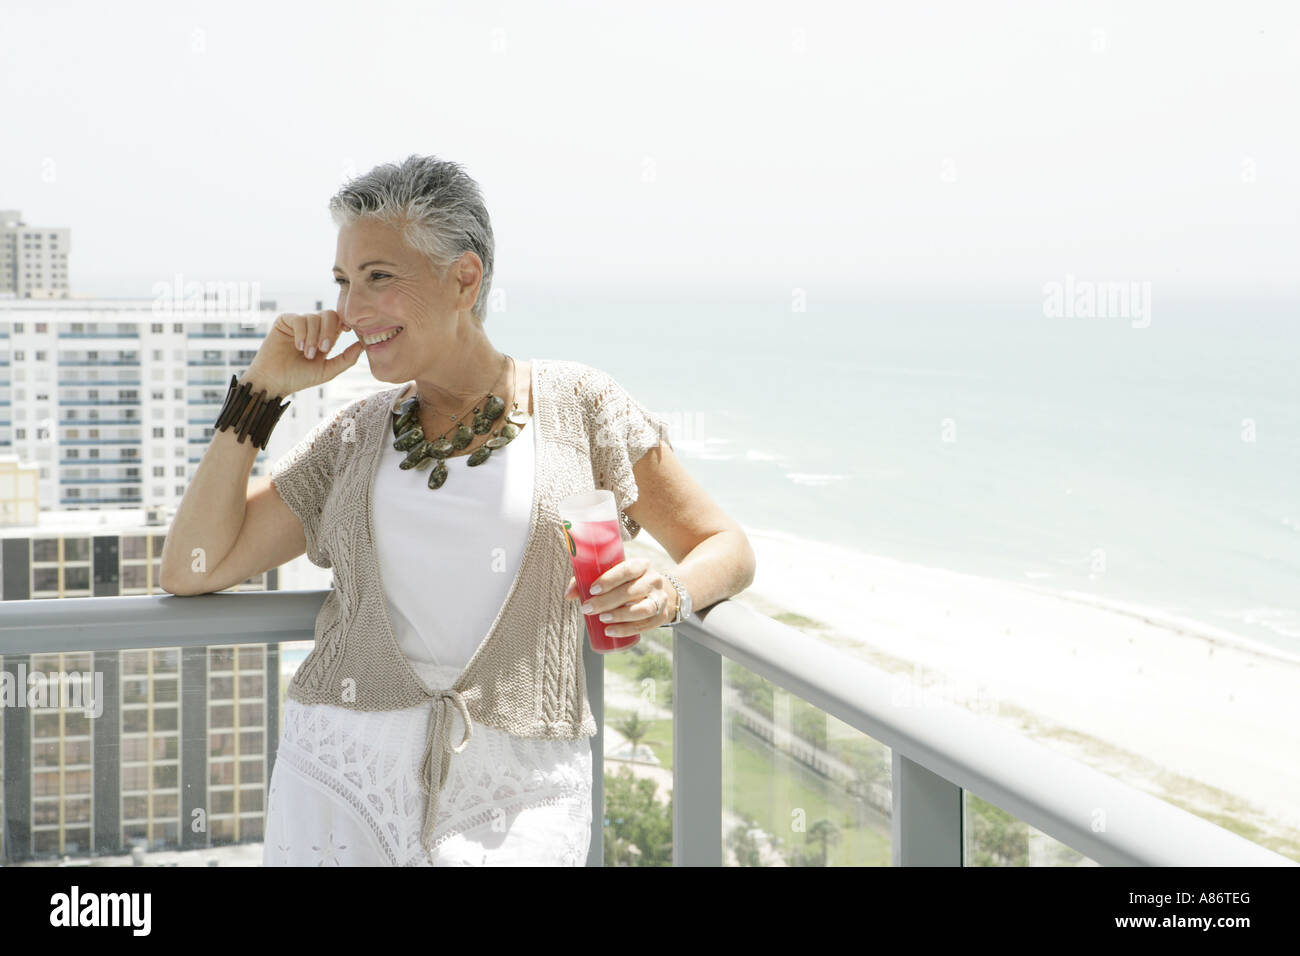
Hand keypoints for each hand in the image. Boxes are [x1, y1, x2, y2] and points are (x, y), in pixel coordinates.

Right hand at [243, 309, 363, 396]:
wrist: (274, 382)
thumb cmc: (300, 378)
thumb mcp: (328, 371)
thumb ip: (346, 359)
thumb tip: (363, 345)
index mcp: (326, 337)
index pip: (340, 321)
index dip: (346, 322)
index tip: (347, 331)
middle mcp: (314, 328)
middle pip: (329, 315)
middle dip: (329, 332)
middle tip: (323, 349)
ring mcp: (299, 323)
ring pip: (314, 318)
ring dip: (313, 337)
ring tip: (307, 354)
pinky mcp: (284, 321)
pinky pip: (299, 319)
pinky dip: (301, 333)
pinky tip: (298, 347)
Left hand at [564, 558, 677, 638]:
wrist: (658, 593)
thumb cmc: (627, 583)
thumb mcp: (613, 576)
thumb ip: (588, 580)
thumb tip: (568, 594)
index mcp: (641, 564)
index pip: (627, 569)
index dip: (609, 579)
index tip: (592, 589)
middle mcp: (654, 580)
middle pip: (631, 591)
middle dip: (607, 601)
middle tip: (588, 609)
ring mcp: (660, 599)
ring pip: (643, 609)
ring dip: (620, 616)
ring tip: (602, 619)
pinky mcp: (661, 616)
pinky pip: (645, 625)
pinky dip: (627, 629)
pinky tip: (611, 632)